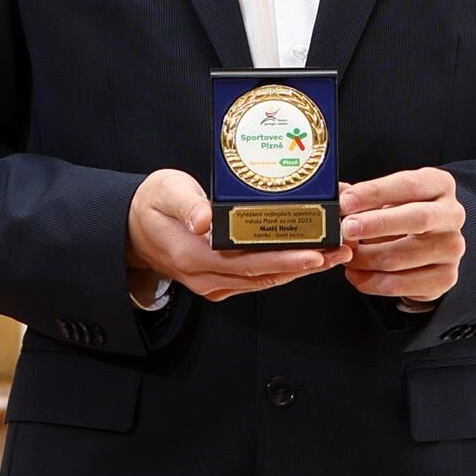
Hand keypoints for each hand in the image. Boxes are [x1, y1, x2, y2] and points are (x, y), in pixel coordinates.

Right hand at [126, 169, 349, 303]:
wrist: (133, 228)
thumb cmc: (153, 204)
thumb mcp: (166, 192)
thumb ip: (187, 204)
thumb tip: (205, 221)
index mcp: (193, 255)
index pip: (248, 262)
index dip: (285, 260)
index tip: (315, 252)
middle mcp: (206, 276)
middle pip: (265, 275)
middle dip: (306, 264)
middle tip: (341, 251)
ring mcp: (213, 283)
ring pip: (265, 279)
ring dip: (302, 268)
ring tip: (336, 253)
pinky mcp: (220, 282)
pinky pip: (258, 279)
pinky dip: (286, 268)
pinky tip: (309, 256)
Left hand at [338, 169, 464, 303]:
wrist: (429, 247)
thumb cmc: (403, 215)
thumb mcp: (387, 198)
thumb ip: (361, 196)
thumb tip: (334, 196)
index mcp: (439, 185)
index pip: (409, 185)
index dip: (375, 192)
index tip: (346, 201)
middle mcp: (451, 215)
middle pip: (417, 218)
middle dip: (376, 224)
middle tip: (347, 229)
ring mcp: (451, 248)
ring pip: (402, 256)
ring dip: (366, 257)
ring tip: (346, 254)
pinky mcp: (445, 278)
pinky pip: (401, 284)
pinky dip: (371, 281)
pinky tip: (356, 274)